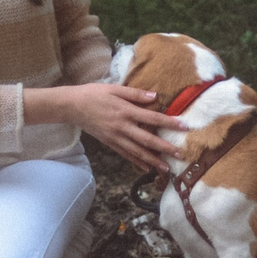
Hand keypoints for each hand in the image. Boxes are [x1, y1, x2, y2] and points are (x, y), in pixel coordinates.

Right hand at [44, 85, 177, 173]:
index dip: (168, 122)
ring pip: (137, 152)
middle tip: (180, 155)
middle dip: (164, 148)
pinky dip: (137, 162)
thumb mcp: (114, 89)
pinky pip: (125, 154)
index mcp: (125, 111)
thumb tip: (155, 97)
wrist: (73, 106)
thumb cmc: (94, 94)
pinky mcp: (109, 143)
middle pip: (147, 139)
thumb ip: (135, 94)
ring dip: (153, 161)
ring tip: (166, 168)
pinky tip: (146, 168)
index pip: (152, 118)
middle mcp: (122, 127)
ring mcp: (115, 137)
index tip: (183, 127)